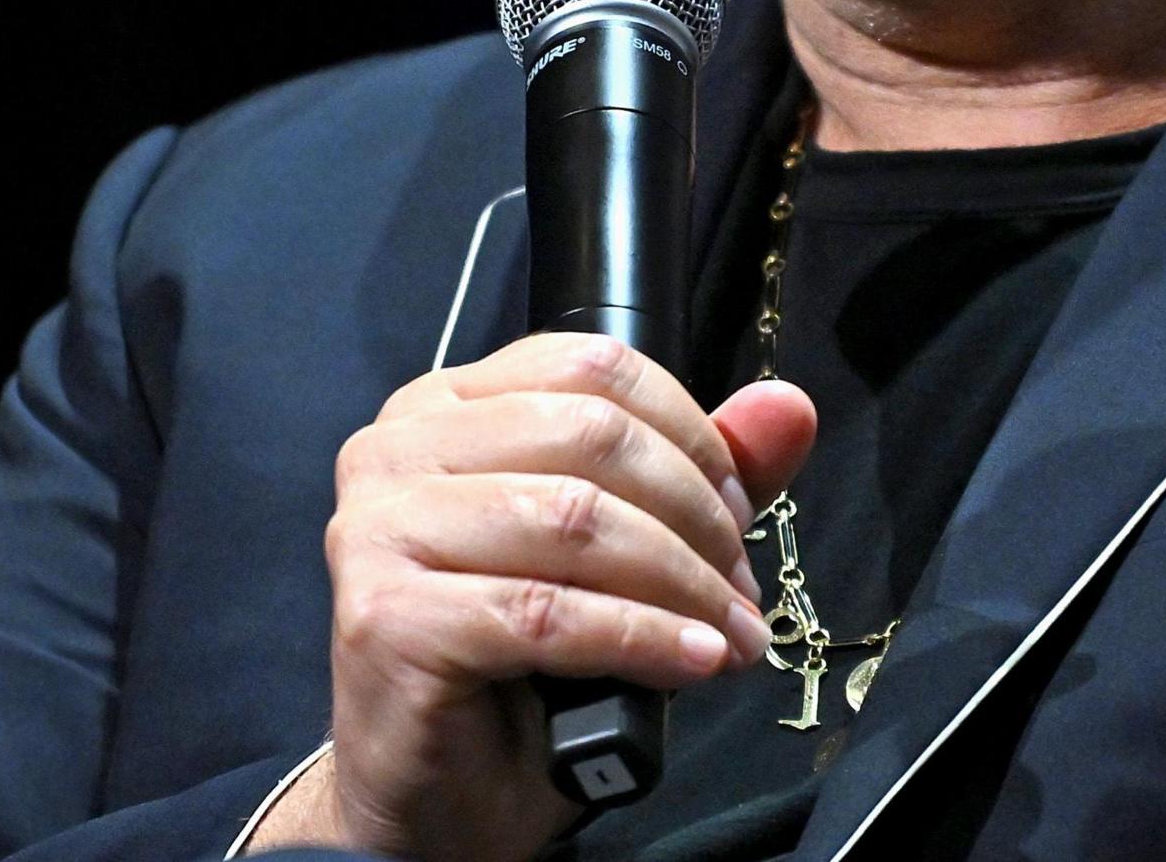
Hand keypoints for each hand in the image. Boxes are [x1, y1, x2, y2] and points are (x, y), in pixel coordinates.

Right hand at [249, 335, 815, 860]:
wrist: (434, 799)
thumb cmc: (517, 671)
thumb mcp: (621, 554)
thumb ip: (696, 474)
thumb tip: (786, 408)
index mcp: (444, 407)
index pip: (593, 365)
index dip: (690, 433)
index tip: (739, 508)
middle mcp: (396, 449)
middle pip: (591, 435)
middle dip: (694, 514)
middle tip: (738, 587)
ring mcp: (380, 530)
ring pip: (574, 520)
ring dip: (679, 583)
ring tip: (729, 635)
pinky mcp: (387, 616)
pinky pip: (545, 613)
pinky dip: (640, 637)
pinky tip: (692, 661)